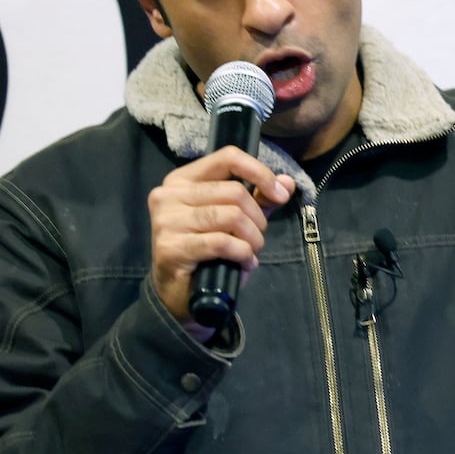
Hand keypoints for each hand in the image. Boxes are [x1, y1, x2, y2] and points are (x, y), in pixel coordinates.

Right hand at [147, 147, 295, 335]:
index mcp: (182, 180)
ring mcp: (166, 221)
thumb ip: (259, 199)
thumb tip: (287, 183)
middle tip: (258, 238)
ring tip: (252, 251)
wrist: (178, 295)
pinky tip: (245, 264)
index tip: (279, 194)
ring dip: (253, 238)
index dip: (260, 173)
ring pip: (231, 216)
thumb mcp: (234, 221)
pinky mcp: (171, 247)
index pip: (227, 157)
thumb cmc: (207, 252)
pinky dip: (243, 253)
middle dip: (258, 218)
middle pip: (234, 191)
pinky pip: (223, 242)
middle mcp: (169, 194)